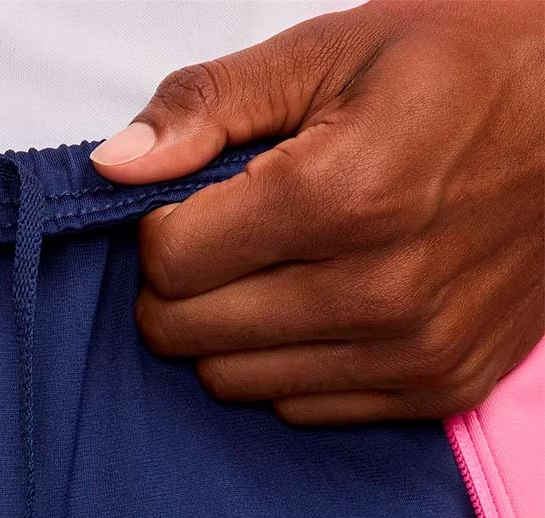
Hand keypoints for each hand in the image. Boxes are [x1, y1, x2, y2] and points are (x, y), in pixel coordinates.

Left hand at [90, 0, 543, 424]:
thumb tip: (112, 166)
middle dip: (181, 286)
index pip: (170, 264)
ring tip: (277, 268)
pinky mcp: (437, 389)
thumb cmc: (464, 66)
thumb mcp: (330, 50)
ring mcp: (414, 351)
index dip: (162, 230)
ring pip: (232, 381)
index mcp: (346, 193)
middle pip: (189, 334)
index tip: (196, 204)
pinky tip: (325, 305)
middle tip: (222, 241)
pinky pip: (299, 408)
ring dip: (229, 330)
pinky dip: (289, 364)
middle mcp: (380, 290)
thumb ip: (207, 106)